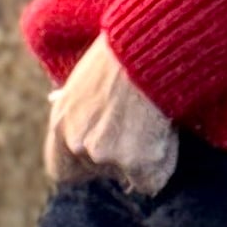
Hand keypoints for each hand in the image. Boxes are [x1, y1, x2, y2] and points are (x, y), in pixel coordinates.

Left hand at [42, 33, 179, 197]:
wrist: (149, 46)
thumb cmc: (125, 55)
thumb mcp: (90, 83)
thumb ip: (86, 117)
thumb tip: (98, 139)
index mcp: (60, 123)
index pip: (62, 171)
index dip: (85, 166)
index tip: (102, 156)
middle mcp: (77, 144)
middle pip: (100, 171)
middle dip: (120, 157)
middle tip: (138, 129)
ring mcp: (105, 155)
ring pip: (129, 175)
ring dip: (145, 156)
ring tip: (154, 119)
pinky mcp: (135, 162)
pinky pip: (152, 180)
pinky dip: (163, 163)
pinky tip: (166, 132)